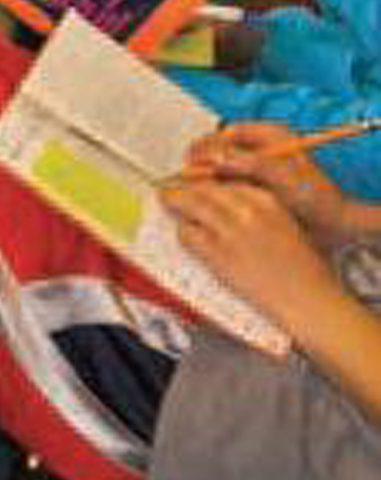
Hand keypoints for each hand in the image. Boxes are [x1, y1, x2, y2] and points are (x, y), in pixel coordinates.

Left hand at [160, 175, 344, 333]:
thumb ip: (255, 210)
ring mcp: (231, 230)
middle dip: (182, 188)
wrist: (311, 302)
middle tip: (170, 191)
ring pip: (187, 204)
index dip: (201, 180)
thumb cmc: (304, 271)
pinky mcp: (218, 254)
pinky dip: (183, 234)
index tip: (191, 182)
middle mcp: (247, 209)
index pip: (221, 178)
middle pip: (200, 187)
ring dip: (174, 204)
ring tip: (168, 204)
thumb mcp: (284, 226)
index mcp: (266, 200)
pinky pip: (187, 234)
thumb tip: (221, 203)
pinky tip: (187, 238)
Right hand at [184, 121, 352, 246]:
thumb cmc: (314, 198)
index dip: (208, 144)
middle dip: (202, 161)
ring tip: (194, 190)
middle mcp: (259, 147)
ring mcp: (255, 167)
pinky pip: (225, 183)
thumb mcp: (282, 176)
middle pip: (219, 147)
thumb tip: (215, 157)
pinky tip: (208, 200)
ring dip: (205, 176)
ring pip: (219, 166)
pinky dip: (214, 190)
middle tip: (188, 176)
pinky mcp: (252, 187)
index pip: (228, 132)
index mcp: (270, 135)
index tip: (195, 160)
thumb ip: (249, 162)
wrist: (332, 227)